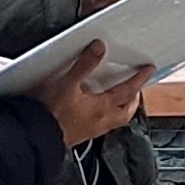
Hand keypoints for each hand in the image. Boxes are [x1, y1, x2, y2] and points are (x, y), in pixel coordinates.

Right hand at [38, 43, 154, 146]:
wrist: (36, 137)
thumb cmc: (51, 114)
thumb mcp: (67, 83)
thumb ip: (84, 65)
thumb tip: (99, 47)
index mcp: (102, 108)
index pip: (128, 91)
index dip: (139, 79)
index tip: (148, 70)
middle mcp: (101, 122)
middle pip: (126, 111)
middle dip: (134, 99)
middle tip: (136, 89)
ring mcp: (91, 130)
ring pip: (115, 120)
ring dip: (120, 109)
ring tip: (118, 99)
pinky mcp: (80, 135)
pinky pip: (101, 126)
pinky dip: (105, 116)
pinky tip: (94, 111)